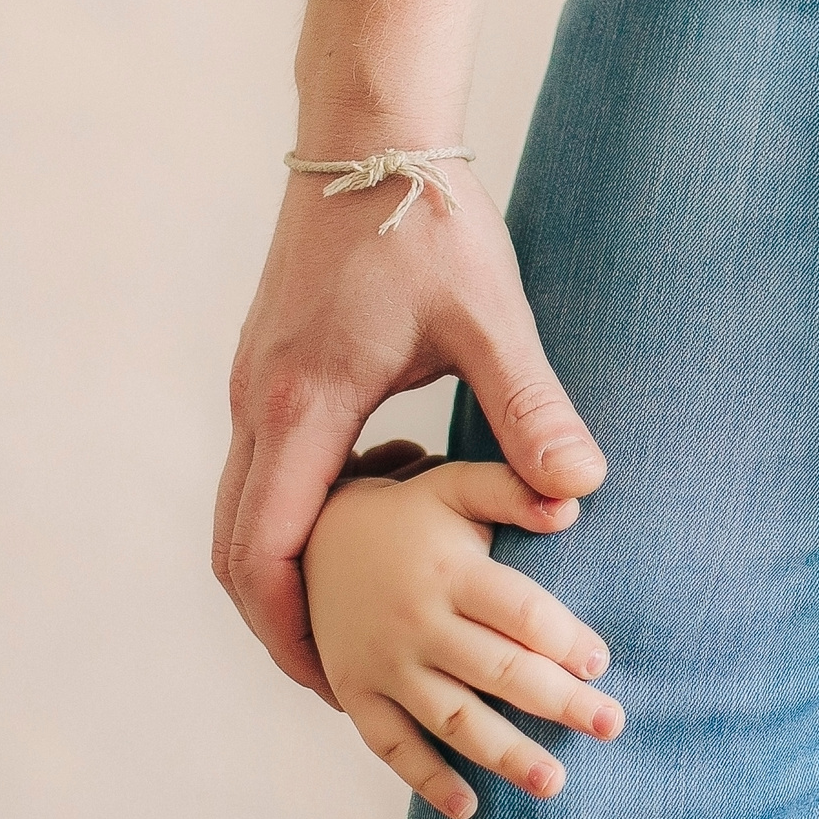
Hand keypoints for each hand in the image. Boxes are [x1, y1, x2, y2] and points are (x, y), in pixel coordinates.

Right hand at [216, 163, 605, 696]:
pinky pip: (260, 468)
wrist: (373, 136)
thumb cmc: (431, 222)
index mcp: (304, 404)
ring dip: (282, 569)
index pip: (266, 549)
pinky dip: (290, 518)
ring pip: (241, 507)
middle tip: (334, 679)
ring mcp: (256, 383)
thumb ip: (532, 410)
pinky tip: (356, 531)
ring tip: (345, 621)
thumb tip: (582, 491)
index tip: (332, 682)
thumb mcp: (493, 320)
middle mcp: (259, 402)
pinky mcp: (270, 365)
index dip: (292, 626)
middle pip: (235, 545)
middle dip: (278, 619)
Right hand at [307, 457, 622, 818]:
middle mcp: (415, 623)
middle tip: (612, 726)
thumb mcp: (456, 487)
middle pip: (497, 670)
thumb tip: (576, 502)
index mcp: (448, 572)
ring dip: (505, 754)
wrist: (307, 539)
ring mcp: (382, 665)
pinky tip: (469, 807)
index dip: (562, 638)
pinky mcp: (356, 695)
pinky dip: (427, 780)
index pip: (516, 611)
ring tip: (555, 782)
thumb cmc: (411, 514)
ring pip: (452, 718)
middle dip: (559, 702)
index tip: (601, 663)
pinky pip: (392, 746)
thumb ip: (514, 489)